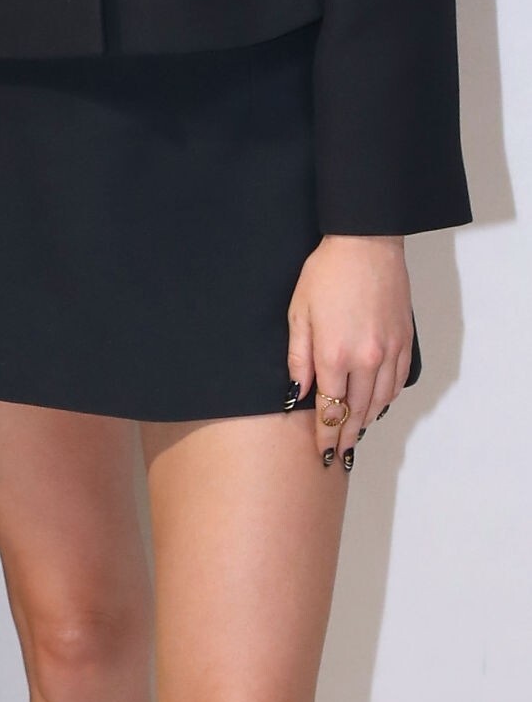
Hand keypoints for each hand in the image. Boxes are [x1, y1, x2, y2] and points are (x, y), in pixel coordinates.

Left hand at [286, 236, 411, 466]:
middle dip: (346, 437)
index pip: (329, 409)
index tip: (322, 452)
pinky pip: (397, 383)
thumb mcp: (299, 312)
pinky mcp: (404, 343)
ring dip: (366, 422)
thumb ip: (298, 357)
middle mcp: (365, 360)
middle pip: (356, 412)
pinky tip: (377, 406)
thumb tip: (298, 393)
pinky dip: (386, 400)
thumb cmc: (326, 273)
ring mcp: (388, 353)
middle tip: (339, 456)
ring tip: (356, 437)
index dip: (325, 434)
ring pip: (379, 401)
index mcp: (334, 355)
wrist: (365, 244)